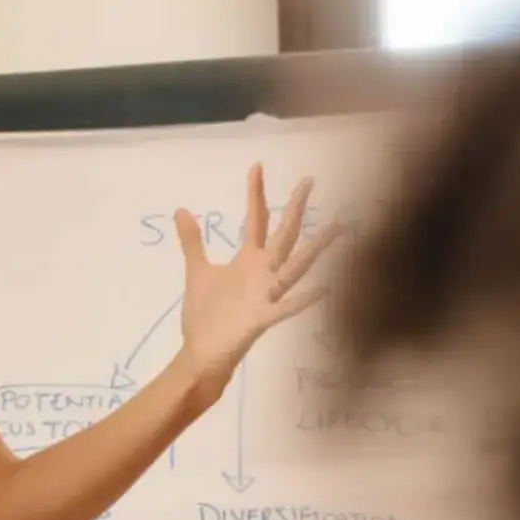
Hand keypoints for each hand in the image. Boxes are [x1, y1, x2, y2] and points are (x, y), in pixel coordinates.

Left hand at [173, 164, 341, 382]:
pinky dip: (304, 299)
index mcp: (248, 260)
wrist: (202, 353)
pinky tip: (325, 288)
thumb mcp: (197, 272)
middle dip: (295, 208)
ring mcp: (266, 294)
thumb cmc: (205, 315)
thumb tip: (180, 210)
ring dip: (316, 248)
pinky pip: (287, 306)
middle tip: (309, 180)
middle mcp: (263, 272)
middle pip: (283, 234)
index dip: (256, 194)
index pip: (256, 219)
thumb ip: (193, 242)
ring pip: (296, 266)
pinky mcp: (263, 318)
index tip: (257, 166)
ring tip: (339, 227)